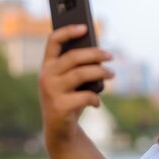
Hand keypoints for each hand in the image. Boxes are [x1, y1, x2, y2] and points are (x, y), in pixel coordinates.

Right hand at [38, 24, 113, 145]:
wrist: (59, 131)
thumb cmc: (68, 100)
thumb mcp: (70, 82)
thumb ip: (77, 68)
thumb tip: (99, 55)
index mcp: (47, 66)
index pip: (53, 41)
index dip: (68, 31)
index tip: (85, 27)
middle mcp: (46, 76)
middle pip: (74, 56)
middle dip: (95, 54)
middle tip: (110, 56)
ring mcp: (51, 91)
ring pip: (81, 74)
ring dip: (101, 72)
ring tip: (112, 74)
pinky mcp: (59, 106)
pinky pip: (85, 96)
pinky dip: (95, 98)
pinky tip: (97, 102)